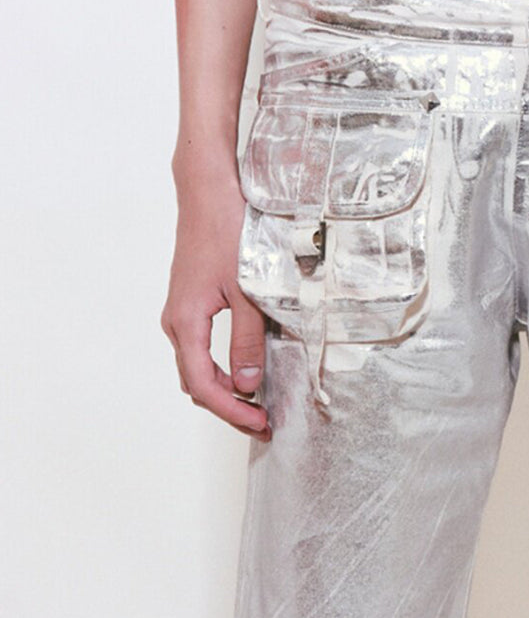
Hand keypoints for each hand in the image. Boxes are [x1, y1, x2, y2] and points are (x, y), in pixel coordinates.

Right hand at [161, 177, 270, 439]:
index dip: (231, 411)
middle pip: (196, 383)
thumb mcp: (247, 290)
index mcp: (186, 322)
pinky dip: (219, 369)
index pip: (204, 385)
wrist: (208, 194)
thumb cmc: (227, 233)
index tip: (260, 424)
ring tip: (258, 403)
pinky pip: (199, 350)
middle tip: (263, 423)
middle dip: (229, 408)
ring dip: (224, 390)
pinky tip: (245, 371)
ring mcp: (180, 314)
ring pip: (196, 368)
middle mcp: (176, 323)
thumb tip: (248, 382)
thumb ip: (248, 338)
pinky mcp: (189, 305)